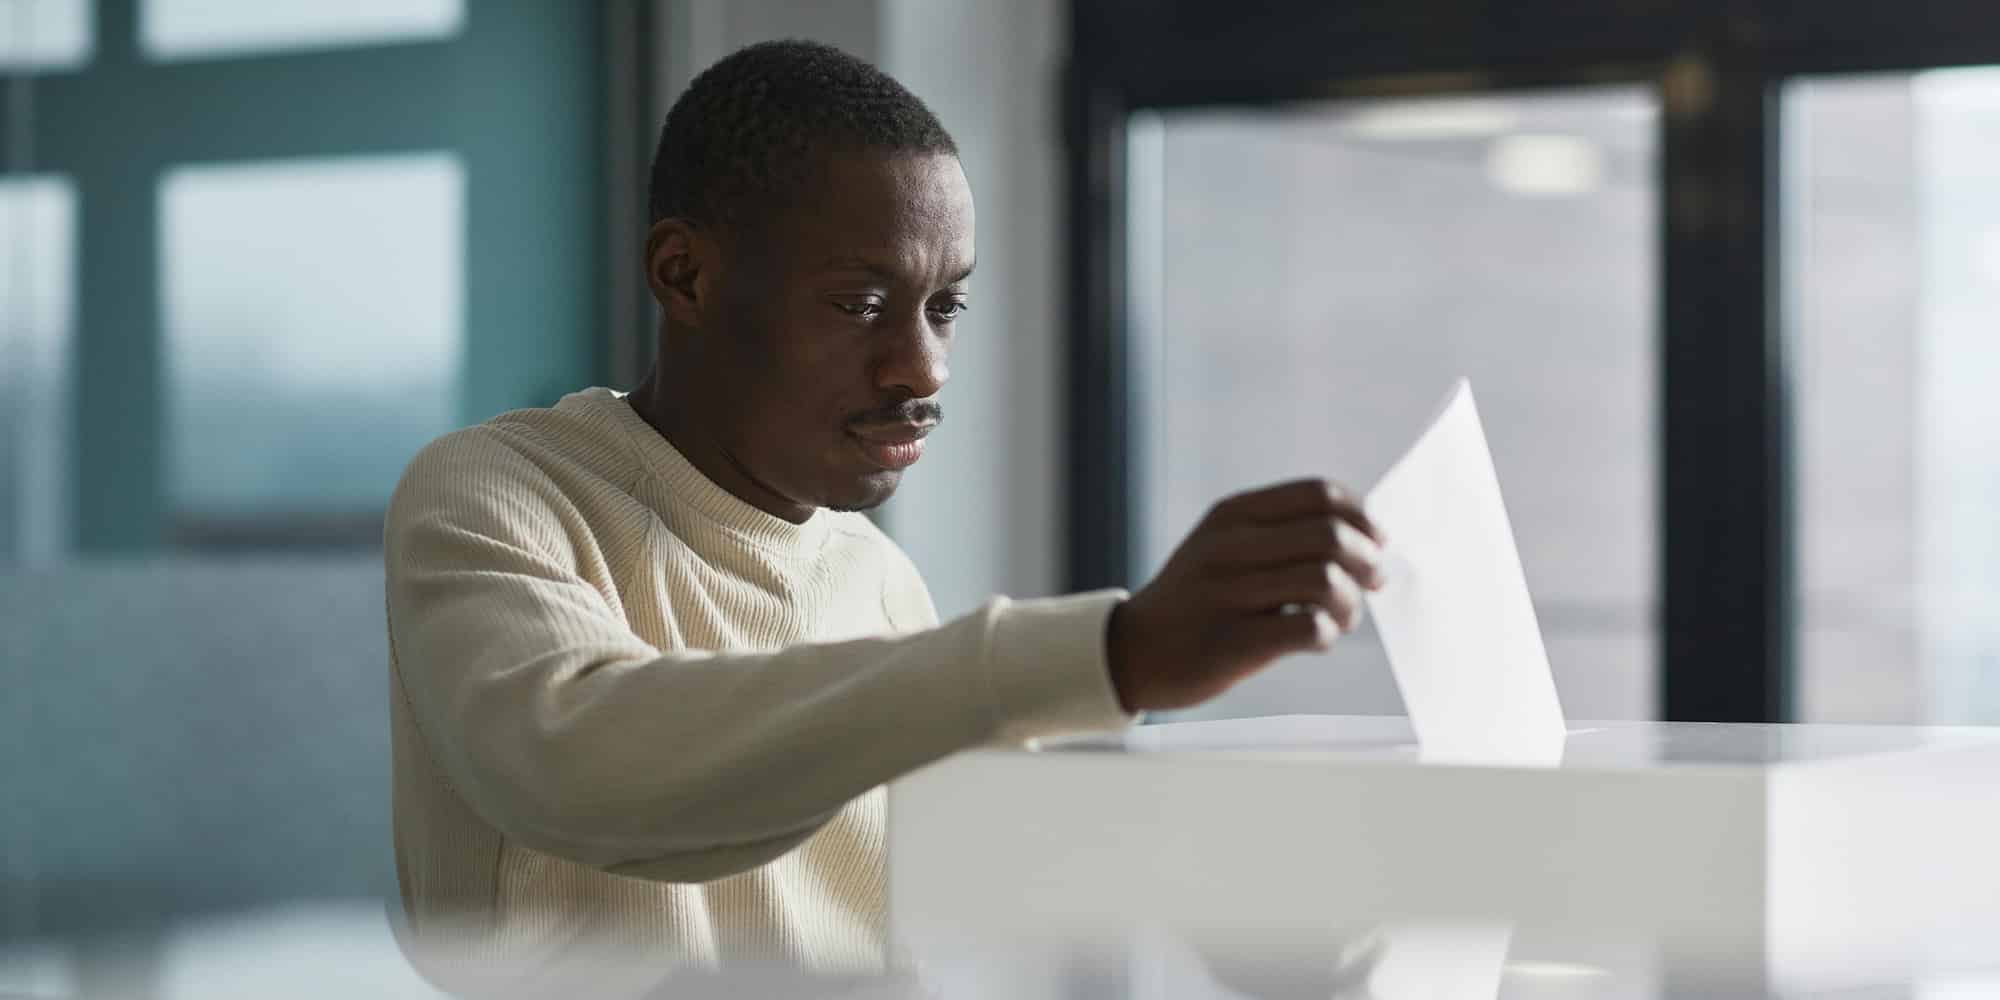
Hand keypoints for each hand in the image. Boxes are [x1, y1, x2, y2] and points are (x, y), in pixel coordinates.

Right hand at [1105, 478, 1386, 712]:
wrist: (1133, 651)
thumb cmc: (1196, 600)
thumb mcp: (1223, 546)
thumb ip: (1281, 534)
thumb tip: (1366, 539)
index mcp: (1232, 515)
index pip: (1319, 494)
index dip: (1362, 517)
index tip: (1375, 542)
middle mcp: (1227, 546)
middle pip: (1330, 537)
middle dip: (1368, 562)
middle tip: (1372, 583)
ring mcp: (1226, 594)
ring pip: (1325, 581)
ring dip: (1350, 603)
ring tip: (1341, 617)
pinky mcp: (1229, 641)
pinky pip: (1307, 628)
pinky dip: (1327, 634)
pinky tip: (1316, 639)